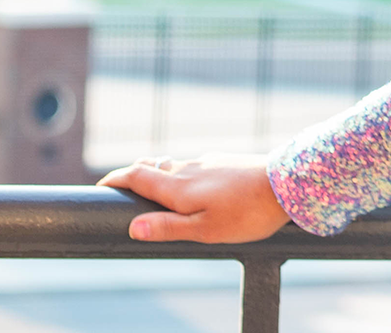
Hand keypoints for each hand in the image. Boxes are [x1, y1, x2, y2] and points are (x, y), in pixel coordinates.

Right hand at [98, 154, 289, 243]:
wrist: (289, 183)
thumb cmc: (248, 212)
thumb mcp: (206, 229)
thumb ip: (168, 227)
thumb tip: (132, 227)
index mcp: (179, 187)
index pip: (137, 176)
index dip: (115, 179)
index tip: (100, 186)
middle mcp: (190, 168)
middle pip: (153, 166)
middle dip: (133, 174)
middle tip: (121, 186)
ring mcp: (209, 162)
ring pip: (175, 165)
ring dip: (159, 174)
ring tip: (153, 187)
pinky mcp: (225, 162)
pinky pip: (194, 166)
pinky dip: (182, 175)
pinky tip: (193, 187)